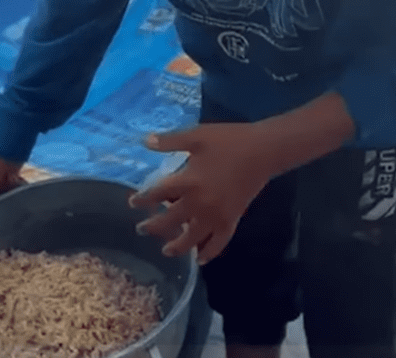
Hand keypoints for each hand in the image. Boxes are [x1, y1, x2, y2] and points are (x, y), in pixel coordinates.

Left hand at [128, 123, 273, 263]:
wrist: (264, 151)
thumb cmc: (229, 141)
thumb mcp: (196, 136)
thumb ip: (170, 141)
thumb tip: (145, 142)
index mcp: (188, 181)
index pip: (158, 194)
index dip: (143, 199)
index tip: (132, 203)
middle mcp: (200, 203)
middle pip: (171, 219)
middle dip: (154, 226)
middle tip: (140, 230)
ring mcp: (218, 214)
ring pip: (193, 237)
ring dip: (178, 245)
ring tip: (166, 251)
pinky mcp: (233, 219)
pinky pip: (220, 241)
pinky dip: (210, 252)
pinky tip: (201, 259)